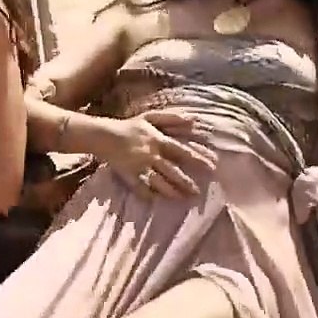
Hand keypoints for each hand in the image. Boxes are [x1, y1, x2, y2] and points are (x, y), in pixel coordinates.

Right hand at [100, 110, 216, 198]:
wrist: (104, 136)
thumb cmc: (130, 126)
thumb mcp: (151, 117)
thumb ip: (172, 118)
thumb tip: (193, 120)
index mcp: (158, 140)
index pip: (182, 151)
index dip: (198, 159)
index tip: (212, 167)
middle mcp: (151, 155)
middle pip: (173, 171)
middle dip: (186, 182)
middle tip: (198, 192)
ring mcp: (140, 167)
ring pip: (159, 182)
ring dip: (172, 192)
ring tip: (183, 198)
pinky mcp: (129, 176)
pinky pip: (141, 189)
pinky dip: (149, 195)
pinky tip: (157, 201)